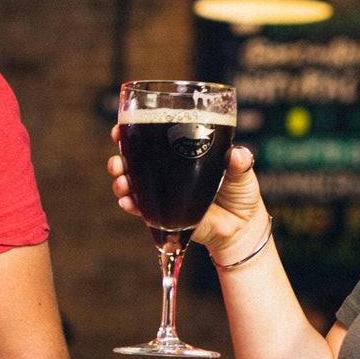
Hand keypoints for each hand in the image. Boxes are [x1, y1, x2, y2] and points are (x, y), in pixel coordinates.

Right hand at [109, 134, 267, 261]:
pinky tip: (128, 202)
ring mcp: (164, 193)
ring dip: (122, 182)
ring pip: (133, 184)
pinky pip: (142, 209)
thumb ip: (240, 163)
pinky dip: (132, 205)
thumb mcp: (242, 173)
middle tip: (117, 162)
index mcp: (182, 153)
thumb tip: (238, 154)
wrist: (241, 228)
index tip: (120, 130)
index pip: (153, 138)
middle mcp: (168, 171)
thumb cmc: (241, 194)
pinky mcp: (164, 214)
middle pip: (134, 161)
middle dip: (119, 160)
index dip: (133, 131)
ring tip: (122, 183)